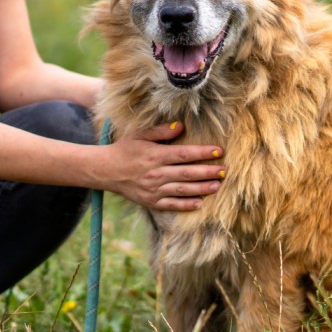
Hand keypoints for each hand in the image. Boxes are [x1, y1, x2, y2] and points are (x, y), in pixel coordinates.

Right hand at [102, 121, 224, 211]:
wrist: (106, 171)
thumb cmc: (125, 149)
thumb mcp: (140, 135)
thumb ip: (160, 131)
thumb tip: (181, 127)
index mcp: (155, 155)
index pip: (184, 154)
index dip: (203, 153)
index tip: (219, 151)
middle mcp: (156, 174)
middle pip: (187, 173)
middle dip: (208, 172)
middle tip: (225, 171)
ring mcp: (154, 190)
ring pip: (183, 190)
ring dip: (202, 188)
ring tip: (218, 186)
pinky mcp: (151, 202)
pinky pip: (172, 205)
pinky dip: (186, 205)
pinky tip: (200, 203)